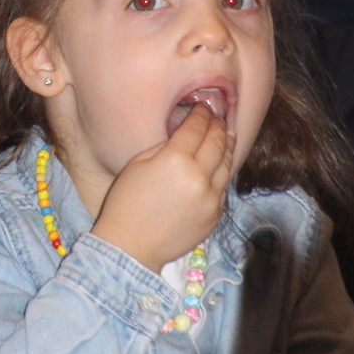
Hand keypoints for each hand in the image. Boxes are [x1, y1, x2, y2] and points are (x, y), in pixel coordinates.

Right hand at [91, 103, 233, 273]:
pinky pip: (223, 187)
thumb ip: (166, 145)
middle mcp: (199, 176)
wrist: (131, 246)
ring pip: (227, 164)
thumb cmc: (126, 202)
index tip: (203, 107)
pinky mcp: (215, 215)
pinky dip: (222, 172)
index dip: (201, 114)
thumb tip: (185, 134)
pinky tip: (219, 164)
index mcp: (176, 159)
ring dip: (227, 146)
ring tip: (226, 136)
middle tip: (217, 117)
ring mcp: (210, 198)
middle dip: (218, 126)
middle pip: (217, 142)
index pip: (197, 127)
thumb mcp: (138, 163)